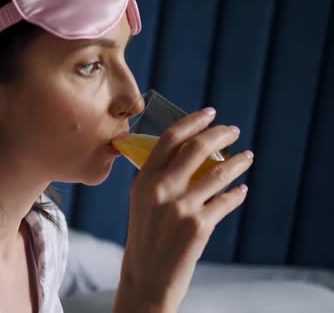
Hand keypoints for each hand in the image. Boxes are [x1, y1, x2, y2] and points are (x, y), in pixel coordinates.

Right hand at [114, 108, 253, 312]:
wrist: (147, 276)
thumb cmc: (145, 237)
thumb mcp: (141, 202)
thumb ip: (158, 178)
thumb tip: (189, 153)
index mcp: (143, 180)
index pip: (170, 139)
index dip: (192, 121)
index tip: (209, 112)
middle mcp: (161, 189)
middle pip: (196, 148)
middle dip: (220, 133)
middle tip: (233, 130)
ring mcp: (181, 207)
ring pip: (219, 172)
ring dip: (238, 162)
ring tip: (247, 157)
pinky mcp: (199, 226)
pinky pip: (226, 201)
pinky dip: (237, 194)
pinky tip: (242, 190)